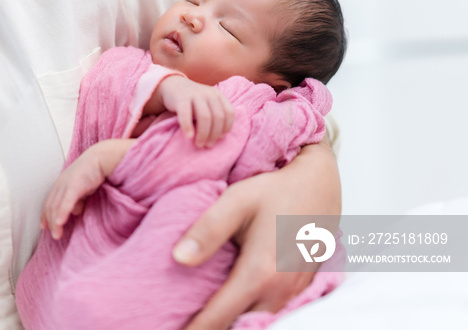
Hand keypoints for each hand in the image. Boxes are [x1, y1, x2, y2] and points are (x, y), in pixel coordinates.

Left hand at [40, 139, 135, 239]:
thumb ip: (78, 198)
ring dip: (55, 222)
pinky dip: (62, 212)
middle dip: (50, 222)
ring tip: (57, 235)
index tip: (44, 226)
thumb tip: (76, 211)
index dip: (46, 214)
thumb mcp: (83, 187)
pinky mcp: (76, 184)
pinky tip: (60, 222)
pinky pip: (66, 201)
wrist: (102, 157)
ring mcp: (67, 183)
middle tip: (54, 235)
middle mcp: (61, 183)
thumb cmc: (94, 171)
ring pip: (57, 206)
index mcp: (61, 183)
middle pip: (51, 205)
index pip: (50, 201)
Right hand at [159, 76, 233, 147]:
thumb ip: (215, 114)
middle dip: (214, 134)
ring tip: (199, 144)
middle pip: (218, 117)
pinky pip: (186, 114)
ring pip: (205, 117)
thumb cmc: (193, 101)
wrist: (173, 86)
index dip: (227, 127)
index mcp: (218, 95)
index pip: (229, 112)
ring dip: (203, 134)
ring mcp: (195, 95)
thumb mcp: (208, 103)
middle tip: (208, 145)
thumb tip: (220, 137)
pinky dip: (188, 126)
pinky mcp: (181, 98)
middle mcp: (209, 94)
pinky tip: (188, 136)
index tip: (220, 137)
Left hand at [172, 141, 340, 328]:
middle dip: (213, 328)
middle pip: (241, 327)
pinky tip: (236, 306)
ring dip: (235, 323)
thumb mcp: (236, 201)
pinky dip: (254, 315)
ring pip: (260, 322)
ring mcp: (295, 292)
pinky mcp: (303, 287)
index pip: (219, 317)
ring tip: (206, 318)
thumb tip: (177, 258)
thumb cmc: (275, 189)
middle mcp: (281, 290)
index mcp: (260, 273)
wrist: (320, 182)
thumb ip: (207, 230)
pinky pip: (275, 313)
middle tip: (186, 323)